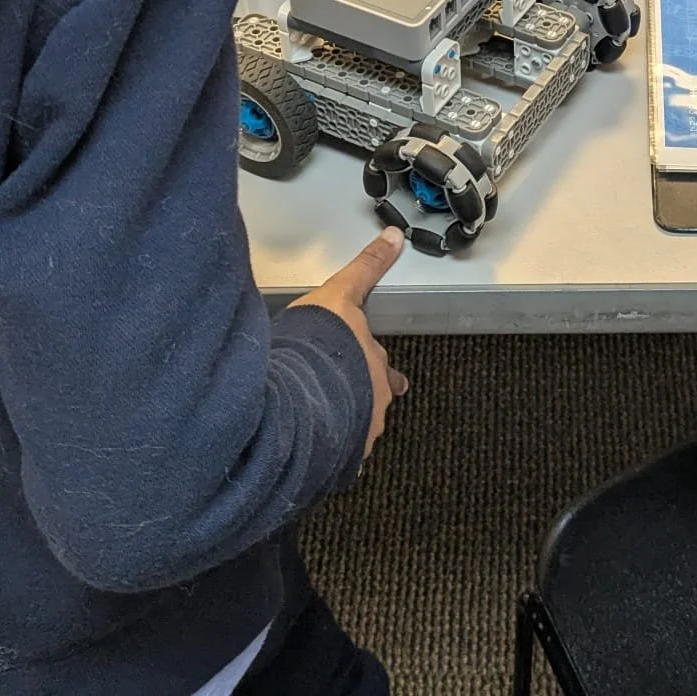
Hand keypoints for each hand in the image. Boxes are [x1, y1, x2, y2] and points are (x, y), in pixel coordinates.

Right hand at [289, 229, 409, 456]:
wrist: (302, 388)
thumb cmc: (322, 343)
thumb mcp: (343, 294)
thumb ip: (367, 267)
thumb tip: (394, 236)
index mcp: (375, 370)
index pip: (386, 375)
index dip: (381, 376)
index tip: (388, 382)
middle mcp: (372, 405)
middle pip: (372, 407)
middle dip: (361, 403)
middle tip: (345, 401)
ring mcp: (355, 434)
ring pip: (352, 433)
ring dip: (339, 427)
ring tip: (319, 425)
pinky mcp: (332, 459)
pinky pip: (329, 460)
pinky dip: (318, 453)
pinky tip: (302, 452)